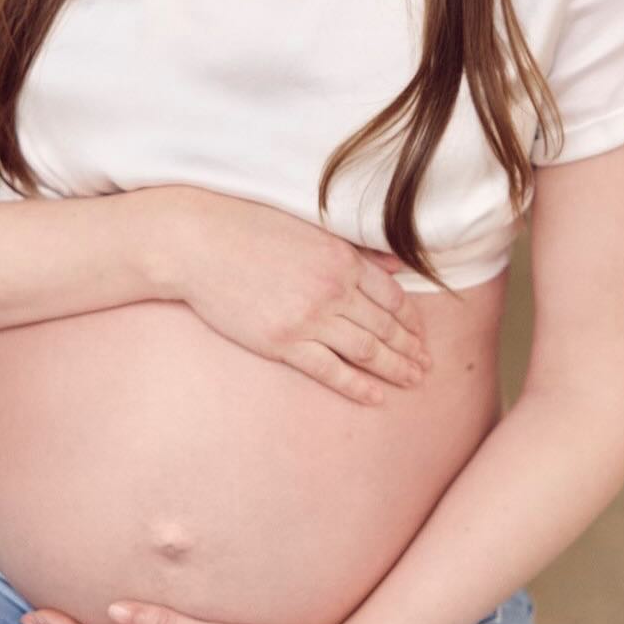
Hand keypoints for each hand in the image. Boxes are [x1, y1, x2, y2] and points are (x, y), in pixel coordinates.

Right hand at [151, 189, 432, 408]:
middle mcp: (332, 290)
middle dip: (410, 348)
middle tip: (426, 366)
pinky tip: (375, 397)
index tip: (420, 334)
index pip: (392, 296)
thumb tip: (395, 263)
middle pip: (385, 327)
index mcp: (342, 258)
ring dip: (394, 368)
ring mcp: (308, 319)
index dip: (410, 319)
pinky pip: (329, 370)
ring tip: (412, 381)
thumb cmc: (249, 227)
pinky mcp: (283, 342)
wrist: (198, 243)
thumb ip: (355, 248)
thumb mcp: (310, 227)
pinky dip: (356, 385)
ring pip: (365, 351)